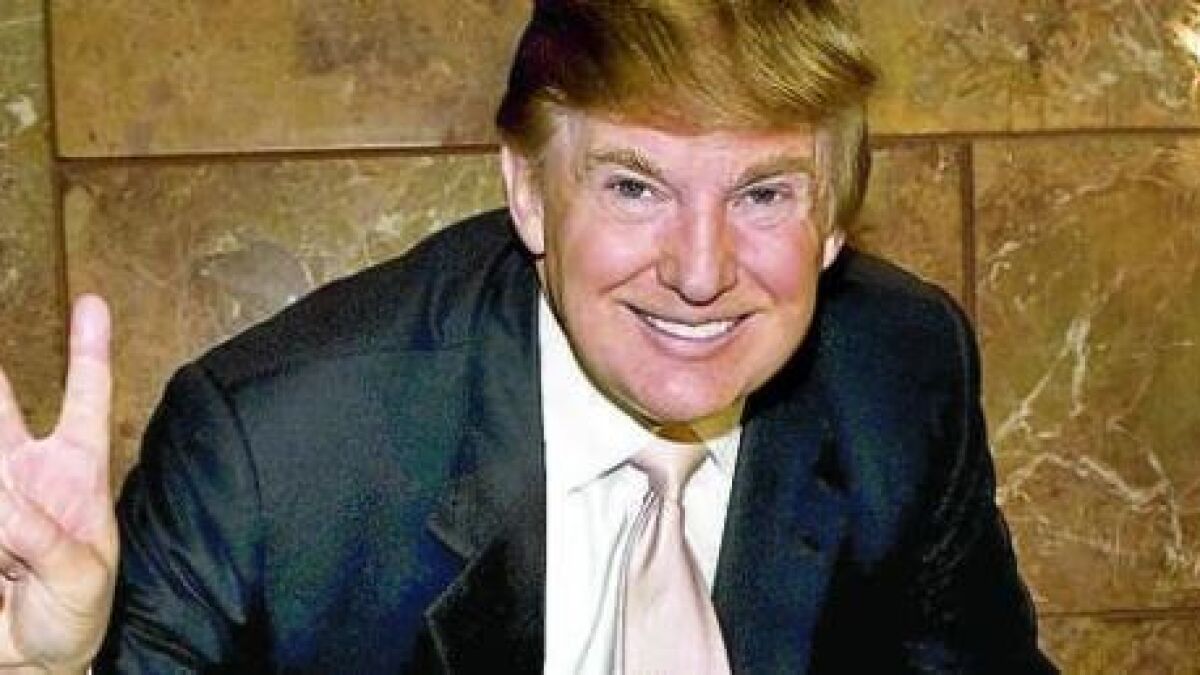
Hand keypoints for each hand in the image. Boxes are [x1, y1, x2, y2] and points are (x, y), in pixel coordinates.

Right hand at [0, 295, 116, 672]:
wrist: (37, 659)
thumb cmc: (74, 613)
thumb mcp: (80, 578)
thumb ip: (46, 540)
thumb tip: (3, 505)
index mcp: (78, 473)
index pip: (87, 398)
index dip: (91, 351)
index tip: (92, 303)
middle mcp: (27, 471)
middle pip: (1, 408)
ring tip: (7, 526)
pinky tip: (1, 543)